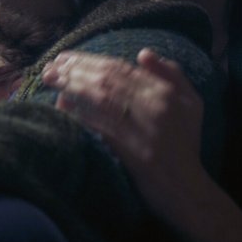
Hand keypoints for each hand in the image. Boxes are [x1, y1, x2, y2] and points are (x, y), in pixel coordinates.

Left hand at [42, 48, 209, 225]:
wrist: (187, 189)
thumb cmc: (186, 143)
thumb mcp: (191, 102)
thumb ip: (171, 73)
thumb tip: (143, 53)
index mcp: (164, 93)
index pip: (119, 68)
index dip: (89, 60)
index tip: (66, 57)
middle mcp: (152, 107)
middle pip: (105, 80)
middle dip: (74, 70)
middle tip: (50, 65)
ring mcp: (141, 130)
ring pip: (99, 99)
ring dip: (70, 86)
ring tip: (50, 79)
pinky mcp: (129, 152)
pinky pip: (98, 126)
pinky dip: (79, 114)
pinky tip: (61, 105)